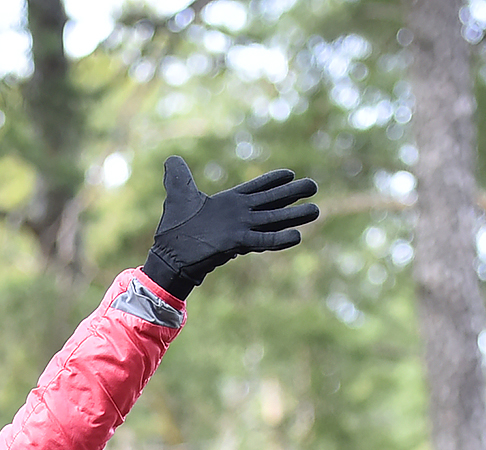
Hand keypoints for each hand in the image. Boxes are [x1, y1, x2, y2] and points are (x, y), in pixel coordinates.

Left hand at [138, 157, 318, 299]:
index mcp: (230, 202)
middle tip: (314, 186)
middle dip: (292, 194)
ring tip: (315, 210)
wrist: (169, 255)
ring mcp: (240, 229)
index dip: (272, 181)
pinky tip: (297, 236)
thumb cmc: (174, 228)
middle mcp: (239, 215)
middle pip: (272, 201)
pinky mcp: (236, 243)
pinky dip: (279, 239)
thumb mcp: (178, 194)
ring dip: (294, 216)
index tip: (290, 174)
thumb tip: (172, 158)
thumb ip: (178, 175)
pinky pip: (262, 240)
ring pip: (273, 220)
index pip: (256, 189)